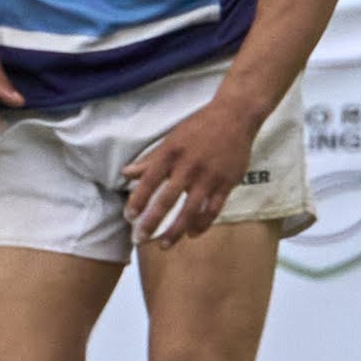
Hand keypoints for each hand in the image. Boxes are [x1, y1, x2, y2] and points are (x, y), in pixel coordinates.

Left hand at [120, 92, 270, 243]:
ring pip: (191, 210)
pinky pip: (214, 209)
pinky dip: (202, 223)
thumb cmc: (199, 127)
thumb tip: (125, 173)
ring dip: (176, 230)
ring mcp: (210, 175)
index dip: (138, 200)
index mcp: (171, 153)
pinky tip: (192, 233)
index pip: (149, 181)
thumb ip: (150, 160)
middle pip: (167, 199)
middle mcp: (189, 165)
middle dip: (151, 222)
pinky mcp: (227, 182)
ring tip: (164, 245)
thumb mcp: (171, 139)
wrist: (235, 115)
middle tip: (139, 239)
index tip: (129, 217)